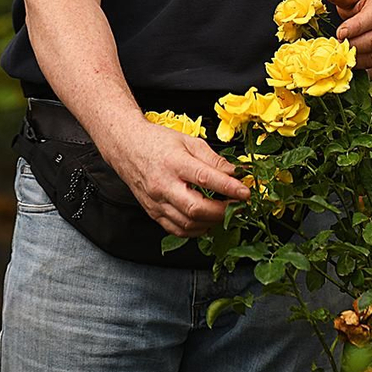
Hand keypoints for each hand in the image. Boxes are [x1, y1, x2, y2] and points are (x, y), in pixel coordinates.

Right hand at [100, 120, 249, 237]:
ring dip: (210, 223)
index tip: (245, 193)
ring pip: (187, 224)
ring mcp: (156, 201)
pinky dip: (194, 230)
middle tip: (236, 207)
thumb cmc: (158, 142)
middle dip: (221, 212)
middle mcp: (163, 185)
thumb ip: (213, 159)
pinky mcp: (152, 212)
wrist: (127, 148)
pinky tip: (205, 222)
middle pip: (196, 208)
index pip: (205, 178)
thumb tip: (234, 174)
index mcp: (174, 163)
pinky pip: (176, 229)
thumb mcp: (189, 141)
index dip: (229, 188)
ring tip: (223, 214)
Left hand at [321, 0, 371, 78]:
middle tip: (335, 47)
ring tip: (340, 57)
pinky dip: (362, 73)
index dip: (354, 28)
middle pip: (371, 41)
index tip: (339, 32)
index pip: (369, 19)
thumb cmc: (370, 3)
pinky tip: (348, 69)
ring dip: (355, 60)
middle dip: (351, 45)